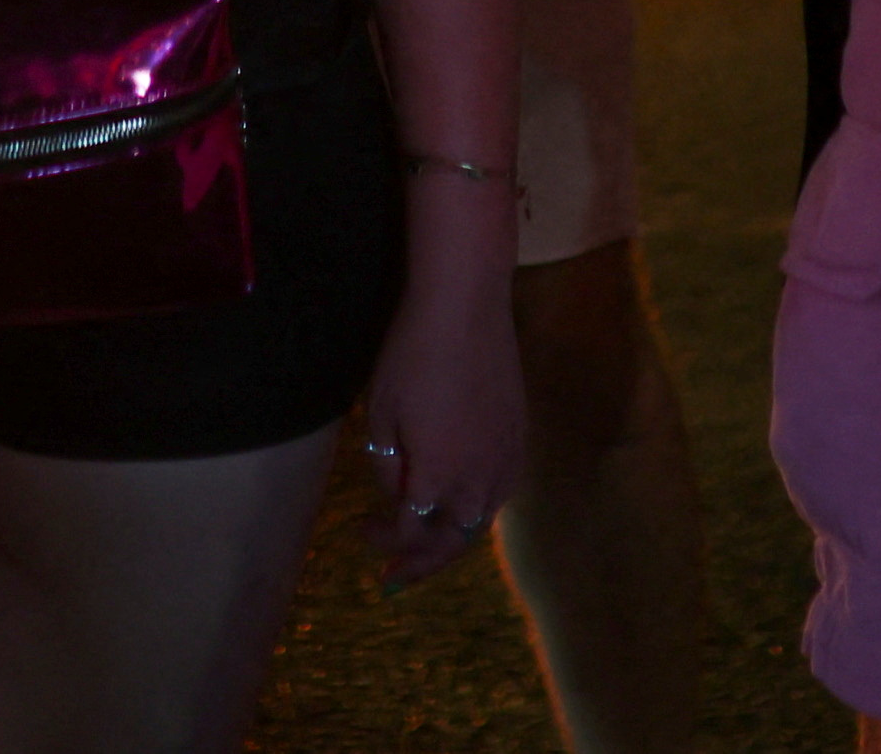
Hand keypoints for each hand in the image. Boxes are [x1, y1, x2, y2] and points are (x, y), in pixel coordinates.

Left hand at [357, 217, 519, 585]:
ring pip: (480, 520)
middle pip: (452, 541)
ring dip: (452, 539)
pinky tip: (461, 504)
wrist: (466, 305)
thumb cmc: (413, 355)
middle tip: (395, 575)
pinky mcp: (519, 437)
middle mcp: (478, 480)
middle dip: (421, 562)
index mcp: (437, 479)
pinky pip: (499, 491)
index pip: (408, 530)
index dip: (383, 539)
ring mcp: (505, 459)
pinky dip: (477, 508)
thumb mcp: (381, 415)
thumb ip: (388, 467)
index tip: (361, 532)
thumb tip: (399, 492)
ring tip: (427, 546)